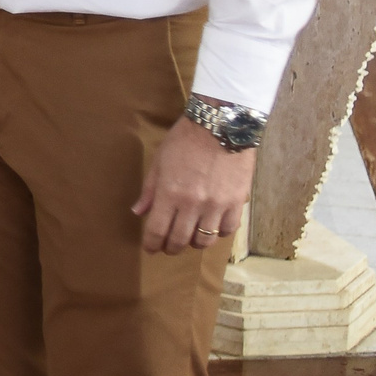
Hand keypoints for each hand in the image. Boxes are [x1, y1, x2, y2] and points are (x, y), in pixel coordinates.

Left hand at [133, 114, 253, 253]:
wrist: (221, 126)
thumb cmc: (185, 140)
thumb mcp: (160, 161)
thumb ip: (150, 190)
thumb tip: (139, 212)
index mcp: (170, 194)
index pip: (157, 230)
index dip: (151, 244)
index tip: (150, 248)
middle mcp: (193, 204)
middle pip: (180, 239)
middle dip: (170, 247)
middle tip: (167, 247)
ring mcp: (217, 205)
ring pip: (205, 240)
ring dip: (194, 243)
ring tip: (189, 238)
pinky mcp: (236, 203)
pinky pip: (227, 230)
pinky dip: (218, 233)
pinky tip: (212, 227)